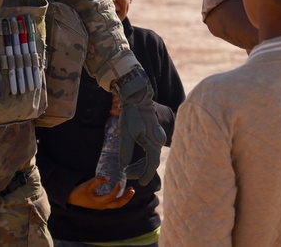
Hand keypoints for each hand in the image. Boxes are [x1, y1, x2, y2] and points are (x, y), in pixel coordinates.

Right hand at [67, 176, 134, 209]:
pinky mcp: (103, 203)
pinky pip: (114, 202)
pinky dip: (120, 198)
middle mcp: (103, 205)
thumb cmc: (80, 192)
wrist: (73, 198)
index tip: (119, 181)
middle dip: (126, 197)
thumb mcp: (87, 184)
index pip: (111, 196)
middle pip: (118, 204)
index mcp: (99, 202)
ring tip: (131, 190)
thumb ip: (97, 180)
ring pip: (117, 204)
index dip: (117, 190)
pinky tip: (124, 191)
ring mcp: (103, 205)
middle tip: (132, 189)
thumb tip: (108, 177)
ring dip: (125, 198)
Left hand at [113, 67, 166, 184]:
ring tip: (128, 169)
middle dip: (141, 170)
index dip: (146, 175)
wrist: (136, 98)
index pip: (152, 163)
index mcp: (152, 142)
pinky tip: (132, 160)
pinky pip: (149, 150)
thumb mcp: (126, 133)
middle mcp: (156, 141)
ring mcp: (155, 137)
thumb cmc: (131, 114)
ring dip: (141, 164)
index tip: (139, 183)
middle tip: (128, 174)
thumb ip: (125, 151)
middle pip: (152, 161)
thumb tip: (123, 166)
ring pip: (150, 156)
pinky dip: (142, 157)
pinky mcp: (151, 134)